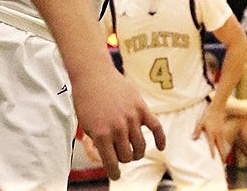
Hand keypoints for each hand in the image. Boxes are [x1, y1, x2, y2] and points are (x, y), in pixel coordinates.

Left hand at [73, 61, 164, 181]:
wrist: (92, 72)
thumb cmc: (86, 98)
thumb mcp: (85, 124)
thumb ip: (98, 142)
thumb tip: (109, 159)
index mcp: (101, 134)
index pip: (112, 164)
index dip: (114, 172)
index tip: (115, 174)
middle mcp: (117, 127)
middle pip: (127, 156)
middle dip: (123, 157)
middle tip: (119, 151)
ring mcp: (131, 117)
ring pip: (140, 146)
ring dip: (136, 151)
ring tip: (131, 148)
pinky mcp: (141, 107)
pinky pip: (156, 127)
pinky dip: (161, 139)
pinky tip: (161, 147)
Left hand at [193, 102, 226, 161]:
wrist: (217, 108)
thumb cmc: (207, 115)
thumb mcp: (200, 122)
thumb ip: (197, 131)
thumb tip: (193, 139)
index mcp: (211, 133)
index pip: (212, 145)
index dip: (212, 152)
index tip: (213, 159)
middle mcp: (217, 134)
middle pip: (220, 147)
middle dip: (222, 155)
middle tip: (223, 163)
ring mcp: (221, 132)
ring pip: (222, 144)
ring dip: (223, 151)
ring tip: (223, 158)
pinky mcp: (223, 130)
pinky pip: (223, 140)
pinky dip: (223, 145)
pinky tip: (222, 147)